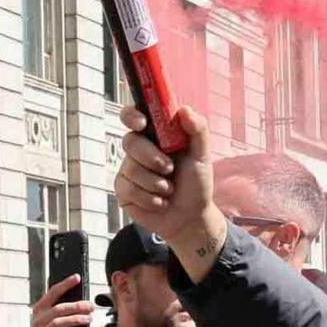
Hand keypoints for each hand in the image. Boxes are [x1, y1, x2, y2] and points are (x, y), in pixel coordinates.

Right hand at [25, 275, 91, 326]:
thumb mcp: (51, 321)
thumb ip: (62, 311)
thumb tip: (84, 302)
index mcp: (40, 310)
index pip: (52, 293)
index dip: (65, 284)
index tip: (77, 277)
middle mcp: (38, 320)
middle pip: (58, 309)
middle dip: (76, 306)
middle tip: (91, 306)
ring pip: (59, 323)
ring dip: (76, 320)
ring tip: (89, 320)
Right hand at [114, 104, 220, 260]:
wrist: (191, 217)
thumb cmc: (196, 184)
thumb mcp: (202, 156)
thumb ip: (198, 130)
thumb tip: (184, 109)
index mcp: (155, 136)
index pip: (133, 116)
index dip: (132, 116)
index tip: (142, 124)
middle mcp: (139, 150)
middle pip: (130, 142)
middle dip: (152, 157)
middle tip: (170, 169)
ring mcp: (129, 170)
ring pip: (131, 168)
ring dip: (155, 183)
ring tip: (169, 190)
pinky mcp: (123, 190)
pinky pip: (128, 189)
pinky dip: (149, 198)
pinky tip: (160, 202)